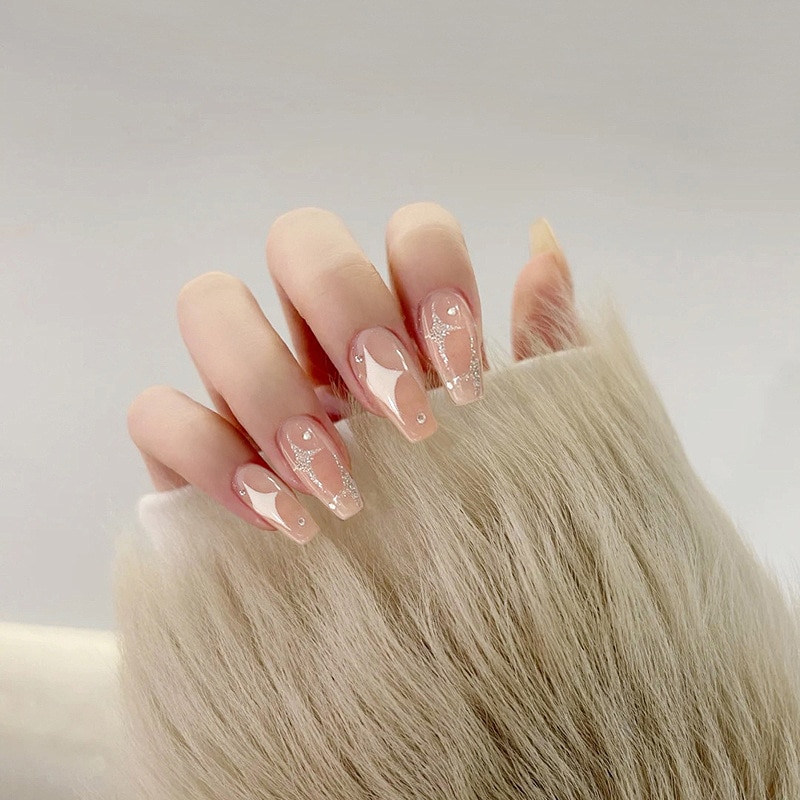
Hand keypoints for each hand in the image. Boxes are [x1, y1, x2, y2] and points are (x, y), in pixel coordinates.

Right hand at [127, 203, 574, 542]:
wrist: (420, 633)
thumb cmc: (475, 522)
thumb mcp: (527, 439)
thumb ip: (539, 342)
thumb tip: (542, 241)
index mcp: (405, 321)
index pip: (408, 232)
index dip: (432, 275)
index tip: (462, 375)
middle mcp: (318, 336)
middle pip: (298, 238)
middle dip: (346, 310)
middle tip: (402, 416)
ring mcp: (245, 385)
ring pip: (209, 303)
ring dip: (271, 383)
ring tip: (337, 481)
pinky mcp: (188, 452)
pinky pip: (155, 414)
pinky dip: (210, 458)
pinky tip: (283, 517)